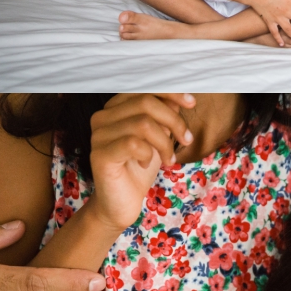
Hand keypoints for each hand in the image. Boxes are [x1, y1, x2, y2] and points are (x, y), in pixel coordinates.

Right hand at [88, 94, 195, 231]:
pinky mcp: (99, 155)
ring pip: (143, 123)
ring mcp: (98, 135)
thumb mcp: (158, 136)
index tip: (192, 104)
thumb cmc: (140, 167)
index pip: (144, 88)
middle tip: (187, 140)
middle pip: (145, 102)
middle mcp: (102, 117)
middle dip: (174, 121)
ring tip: (169, 159)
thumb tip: (177, 98)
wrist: (122, 203)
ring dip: (165, 142)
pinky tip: (146, 164)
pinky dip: (149, 154)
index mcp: (115, 108)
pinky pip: (133, 144)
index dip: (171, 92)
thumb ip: (163, 115)